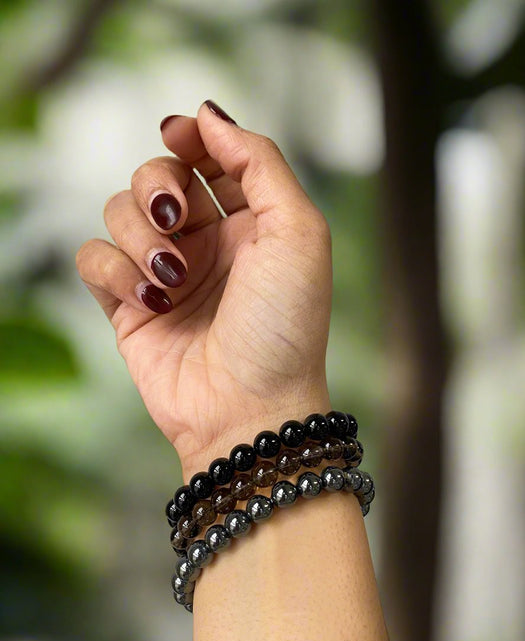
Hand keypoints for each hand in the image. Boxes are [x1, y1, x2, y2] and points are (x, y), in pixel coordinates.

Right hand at [76, 101, 332, 477]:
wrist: (249, 408)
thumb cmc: (283, 326)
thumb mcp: (299, 231)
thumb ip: (260, 163)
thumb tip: (210, 115)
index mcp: (251, 222)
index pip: (209, 157)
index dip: (191, 138)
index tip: (179, 135)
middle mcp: (206, 243)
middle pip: (156, 174)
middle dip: (159, 184)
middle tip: (177, 215)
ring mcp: (165, 272)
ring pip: (119, 210)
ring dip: (139, 234)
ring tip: (172, 277)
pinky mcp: (128, 304)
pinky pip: (93, 257)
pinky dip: (114, 271)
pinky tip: (149, 300)